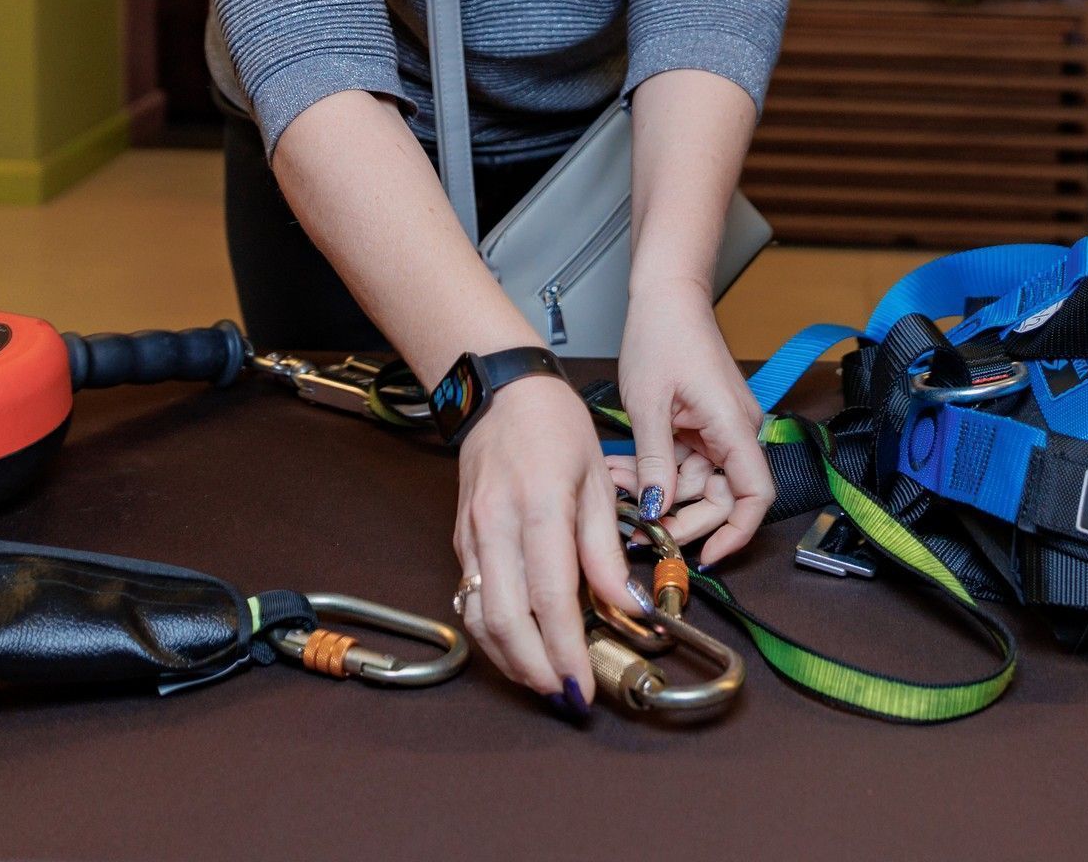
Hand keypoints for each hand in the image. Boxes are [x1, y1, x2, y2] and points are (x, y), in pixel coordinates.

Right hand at [452, 374, 637, 710]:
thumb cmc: (554, 426)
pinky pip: (470, 599)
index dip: (566, 648)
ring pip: (479, 618)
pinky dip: (492, 633)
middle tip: (564, 695)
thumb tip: (627, 604)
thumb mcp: (597, 481)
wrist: (500, 392)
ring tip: (544, 680)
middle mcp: (496, 528)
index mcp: (538, 508)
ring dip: (509, 660)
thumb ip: (606, 550)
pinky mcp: (460, 541)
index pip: (551, 596)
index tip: (582, 686)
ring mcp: (472, 536)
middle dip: (534, 669)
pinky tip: (518, 647)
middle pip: (506, 620)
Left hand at [612, 277, 774, 564]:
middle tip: (637, 526)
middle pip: (721, 496)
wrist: (666, 294)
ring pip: (697, 481)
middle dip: (679, 514)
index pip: (755, 495)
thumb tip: (657, 512)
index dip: (736, 533)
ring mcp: (722, 427)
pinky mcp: (705, 423)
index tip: (705, 556)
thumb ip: (656, 463)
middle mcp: (737, 430)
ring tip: (615, 481)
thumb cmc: (662, 335)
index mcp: (734, 425)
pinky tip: (624, 467)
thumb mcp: (648, 405)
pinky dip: (658, 468)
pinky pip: (686, 460)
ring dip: (659, 489)